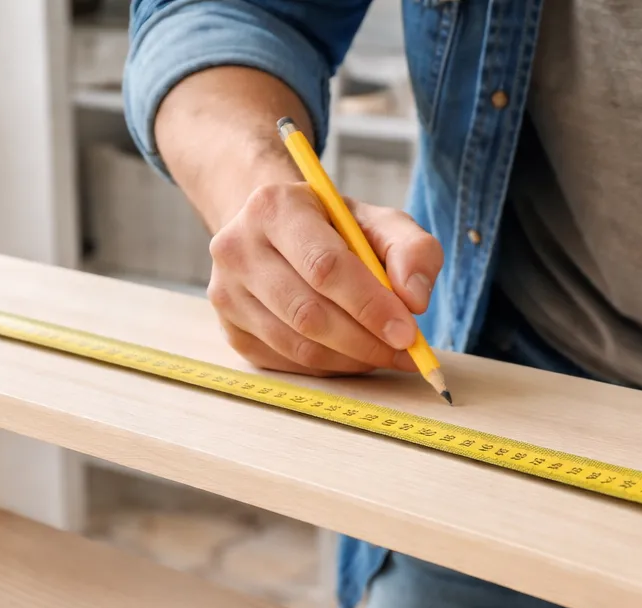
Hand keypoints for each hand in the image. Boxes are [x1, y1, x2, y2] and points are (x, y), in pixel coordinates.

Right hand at [206, 183, 442, 375]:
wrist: (278, 233)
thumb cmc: (334, 229)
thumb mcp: (380, 223)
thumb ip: (412, 250)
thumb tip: (414, 300)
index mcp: (274, 207)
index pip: (325, 267)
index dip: (370, 305)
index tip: (408, 332)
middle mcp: (237, 248)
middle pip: (309, 314)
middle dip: (366, 341)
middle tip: (405, 352)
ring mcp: (226, 293)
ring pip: (298, 346)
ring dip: (351, 359)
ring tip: (384, 352)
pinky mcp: (230, 330)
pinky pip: (288, 363)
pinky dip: (330, 367)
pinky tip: (352, 353)